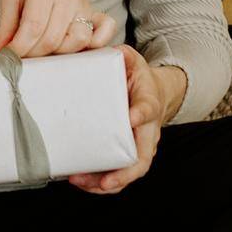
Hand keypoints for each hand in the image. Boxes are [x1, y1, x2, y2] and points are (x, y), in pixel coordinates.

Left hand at [0, 0, 117, 58]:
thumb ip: (5, 25)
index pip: (33, 27)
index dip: (18, 48)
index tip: (6, 56)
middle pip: (53, 39)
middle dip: (33, 54)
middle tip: (20, 53)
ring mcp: (83, 7)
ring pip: (76, 42)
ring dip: (57, 53)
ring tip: (42, 49)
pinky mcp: (93, 14)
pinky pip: (103, 33)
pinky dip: (94, 45)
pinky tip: (76, 48)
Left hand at [67, 47, 178, 194]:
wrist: (153, 93)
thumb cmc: (138, 79)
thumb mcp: (132, 61)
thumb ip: (121, 55)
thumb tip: (106, 48)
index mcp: (150, 103)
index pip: (148, 109)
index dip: (140, 114)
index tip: (130, 118)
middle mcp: (148, 131)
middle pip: (142, 159)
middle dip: (123, 173)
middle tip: (104, 181)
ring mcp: (139, 147)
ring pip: (128, 173)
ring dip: (105, 183)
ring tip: (80, 181)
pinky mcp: (126, 155)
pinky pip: (115, 174)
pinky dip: (97, 182)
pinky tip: (78, 180)